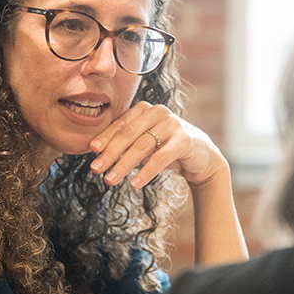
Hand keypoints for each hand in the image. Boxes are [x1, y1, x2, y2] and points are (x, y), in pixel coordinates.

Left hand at [88, 101, 226, 188]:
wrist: (201, 157)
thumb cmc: (167, 149)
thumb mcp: (145, 143)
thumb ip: (126, 143)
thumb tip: (98, 153)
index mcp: (145, 109)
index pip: (120, 124)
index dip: (105, 137)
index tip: (92, 151)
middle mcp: (158, 112)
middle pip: (128, 134)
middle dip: (110, 153)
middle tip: (95, 169)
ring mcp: (172, 124)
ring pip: (142, 146)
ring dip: (123, 165)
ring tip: (110, 180)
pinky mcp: (184, 140)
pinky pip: (160, 157)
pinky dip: (145, 172)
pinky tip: (134, 184)